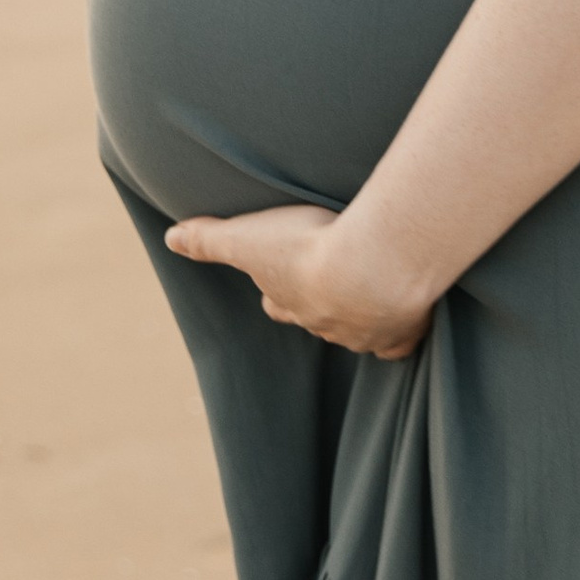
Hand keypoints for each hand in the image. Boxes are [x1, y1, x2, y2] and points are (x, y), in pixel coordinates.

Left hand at [162, 203, 433, 358]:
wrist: (370, 266)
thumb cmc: (307, 247)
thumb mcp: (247, 237)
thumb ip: (209, 239)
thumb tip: (169, 238)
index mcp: (290, 300)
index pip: (276, 302)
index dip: (277, 292)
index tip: (280, 280)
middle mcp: (324, 323)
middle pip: (318, 317)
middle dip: (322, 301)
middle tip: (333, 281)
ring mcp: (364, 332)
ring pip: (360, 329)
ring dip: (364, 311)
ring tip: (376, 290)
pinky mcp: (402, 332)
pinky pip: (401, 343)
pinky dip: (403, 333)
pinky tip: (409, 319)